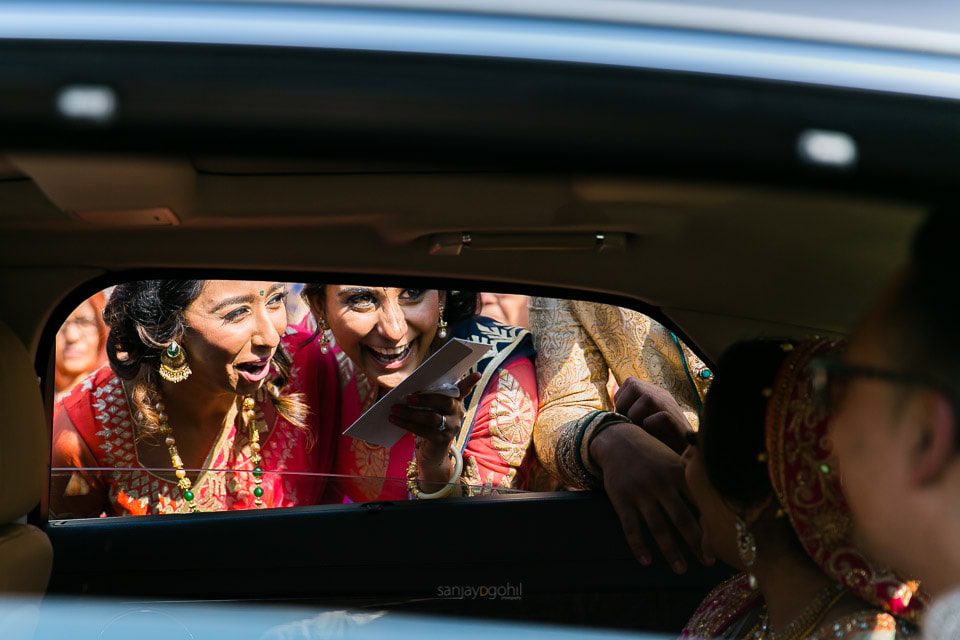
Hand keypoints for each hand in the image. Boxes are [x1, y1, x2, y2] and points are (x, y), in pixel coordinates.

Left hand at [389, 372, 481, 487]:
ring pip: (432, 417)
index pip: (464, 390)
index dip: (470, 382)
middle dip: (425, 398)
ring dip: (410, 412)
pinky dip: (406, 424)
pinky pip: (423, 430)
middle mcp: (458, 413)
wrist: (432, 453)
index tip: (477, 374)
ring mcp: (452, 427)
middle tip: (408, 397)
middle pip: (445, 402)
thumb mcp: (430, 409)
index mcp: (455, 401)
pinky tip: (395, 420)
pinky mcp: (442, 440)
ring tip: (395, 409)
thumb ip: (426, 398)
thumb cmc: (428, 424)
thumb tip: (408, 390)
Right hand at [590, 421, 711, 571]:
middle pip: (682, 519)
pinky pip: (631, 527)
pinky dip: (638, 546)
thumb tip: (720, 498)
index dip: (712, 523)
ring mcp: (640, 493)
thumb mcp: (675, 459)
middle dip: (697, 543)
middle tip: (708, 562)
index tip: (724, 543)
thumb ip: (693, 477)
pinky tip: (646, 561)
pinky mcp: (621, 499)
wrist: (618, 440)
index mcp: (678, 473)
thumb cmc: (653, 454)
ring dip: (671, 551)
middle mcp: (661, 483)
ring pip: (658, 527)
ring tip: (681, 569)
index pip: (699, 502)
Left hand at [614, 377, 693, 454]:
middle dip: (624, 405)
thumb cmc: (655, 439)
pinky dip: (651, 425)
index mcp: (653, 393)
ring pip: (647, 398)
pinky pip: (661, 417)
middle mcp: (662, 396)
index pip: (630, 383)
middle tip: (627, 422)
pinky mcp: (677, 423)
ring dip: (635, 415)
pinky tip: (651, 434)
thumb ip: (628, 414)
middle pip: (635, 385)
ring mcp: (671, 407)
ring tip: (638, 428)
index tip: (622, 416)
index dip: (621, 399)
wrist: (681, 454)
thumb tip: (607, 414)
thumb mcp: (640, 422)